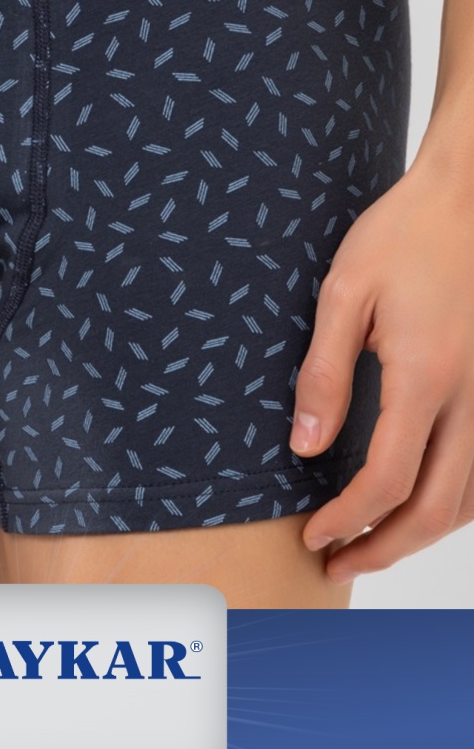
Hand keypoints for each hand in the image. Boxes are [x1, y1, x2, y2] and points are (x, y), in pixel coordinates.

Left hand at [291, 155, 473, 583]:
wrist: (464, 199)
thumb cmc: (400, 236)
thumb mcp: (343, 294)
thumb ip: (324, 374)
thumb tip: (306, 447)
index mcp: (425, 376)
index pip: (386, 480)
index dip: (347, 520)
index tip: (313, 534)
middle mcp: (470, 398)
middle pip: (435, 508)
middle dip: (385, 548)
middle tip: (339, 563)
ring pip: (469, 496)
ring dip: (422, 533)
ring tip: (374, 546)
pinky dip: (453, 502)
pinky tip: (422, 504)